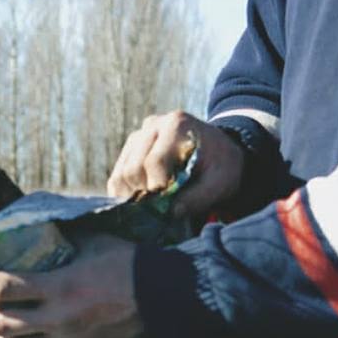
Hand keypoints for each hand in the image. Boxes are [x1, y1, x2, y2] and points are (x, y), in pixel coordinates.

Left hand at [0, 234, 142, 337]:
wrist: (170, 298)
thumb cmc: (132, 264)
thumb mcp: (93, 243)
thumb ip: (62, 241)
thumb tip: (36, 229)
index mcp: (60, 288)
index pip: (2, 289)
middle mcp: (59, 321)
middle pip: (0, 324)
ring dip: (0, 335)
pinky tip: (28, 331)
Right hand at [107, 110, 243, 218]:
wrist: (218, 152)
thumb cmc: (221, 165)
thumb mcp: (221, 181)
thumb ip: (199, 197)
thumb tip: (171, 213)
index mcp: (177, 125)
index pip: (154, 161)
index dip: (158, 186)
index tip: (170, 199)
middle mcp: (153, 126)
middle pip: (132, 169)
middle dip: (145, 192)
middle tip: (162, 202)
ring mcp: (138, 137)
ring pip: (120, 174)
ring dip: (133, 195)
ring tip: (153, 201)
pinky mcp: (129, 150)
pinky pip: (116, 177)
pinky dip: (124, 193)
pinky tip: (142, 198)